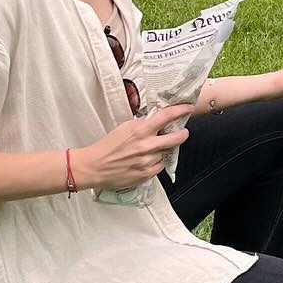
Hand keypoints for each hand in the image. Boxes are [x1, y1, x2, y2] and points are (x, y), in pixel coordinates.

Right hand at [73, 104, 191, 189]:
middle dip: (182, 134)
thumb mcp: (125, 127)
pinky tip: (147, 160)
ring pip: (167, 152)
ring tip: (152, 149)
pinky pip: (160, 165)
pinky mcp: (146, 174)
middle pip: (177, 137)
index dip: (180, 110)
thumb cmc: (108, 146)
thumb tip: (158, 120)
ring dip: (164, 150)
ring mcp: (148, 160)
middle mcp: (147, 145)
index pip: (166, 116)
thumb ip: (143, 124)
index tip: (187, 108)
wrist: (95, 166)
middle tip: (182, 132)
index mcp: (140, 130)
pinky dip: (157, 162)